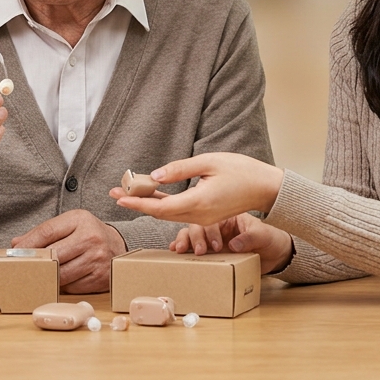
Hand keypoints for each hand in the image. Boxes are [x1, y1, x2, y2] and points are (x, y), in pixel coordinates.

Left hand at [11, 210, 126, 293]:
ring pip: (62, 274)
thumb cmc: (86, 233)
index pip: (47, 231)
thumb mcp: (68, 225)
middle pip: (53, 255)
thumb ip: (43, 233)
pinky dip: (63, 286)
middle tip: (24, 268)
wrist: (117, 244)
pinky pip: (72, 287)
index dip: (28, 244)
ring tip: (42, 275)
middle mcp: (91, 238)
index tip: (14, 253)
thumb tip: (16, 244)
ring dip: (49, 277)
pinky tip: (61, 280)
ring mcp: (97, 259)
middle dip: (37, 263)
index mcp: (80, 220)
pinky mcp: (100, 277)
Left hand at [110, 152, 283, 225]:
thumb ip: (180, 169)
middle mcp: (199, 214)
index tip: (120, 198)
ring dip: (147, 205)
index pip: (161, 207)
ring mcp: (203, 217)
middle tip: (113, 193)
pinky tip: (150, 197)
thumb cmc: (241, 170)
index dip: (138, 204)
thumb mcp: (209, 162)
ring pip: (168, 214)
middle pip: (160, 213)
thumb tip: (155, 175)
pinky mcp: (206, 215)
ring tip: (126, 194)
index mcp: (199, 202)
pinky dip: (162, 205)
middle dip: (136, 204)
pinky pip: (179, 212)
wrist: (265, 187)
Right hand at [171, 213, 293, 273]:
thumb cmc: (270, 240)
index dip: (211, 232)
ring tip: (180, 250)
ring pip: (191, 234)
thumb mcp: (264, 236)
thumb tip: (234, 245)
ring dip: (184, 240)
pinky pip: (193, 246)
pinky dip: (183, 246)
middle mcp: (218, 226)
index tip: (215, 246)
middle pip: (198, 225)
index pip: (213, 220)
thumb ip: (250, 238)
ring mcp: (212, 237)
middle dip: (194, 237)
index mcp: (229, 217)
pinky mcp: (211, 251)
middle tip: (199, 251)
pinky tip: (176, 251)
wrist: (276, 253)